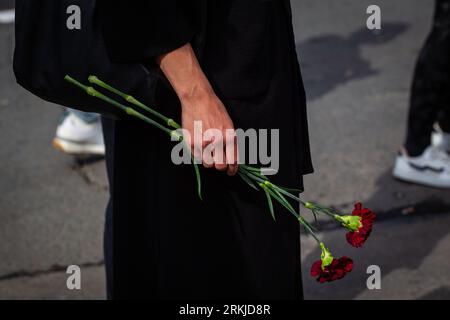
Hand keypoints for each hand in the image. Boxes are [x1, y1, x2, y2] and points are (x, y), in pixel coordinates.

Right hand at [157, 43, 237, 174]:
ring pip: (207, 164)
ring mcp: (203, 143)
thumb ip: (231, 142)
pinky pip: (196, 157)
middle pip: (219, 166)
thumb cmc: (215, 110)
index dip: (232, 169)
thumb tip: (232, 160)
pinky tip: (198, 143)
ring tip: (206, 149)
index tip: (230, 172)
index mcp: (229, 136)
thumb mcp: (229, 125)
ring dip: (207, 160)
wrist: (198, 99)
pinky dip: (198, 154)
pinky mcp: (191, 142)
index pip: (233, 161)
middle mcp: (217, 141)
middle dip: (219, 165)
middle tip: (217, 160)